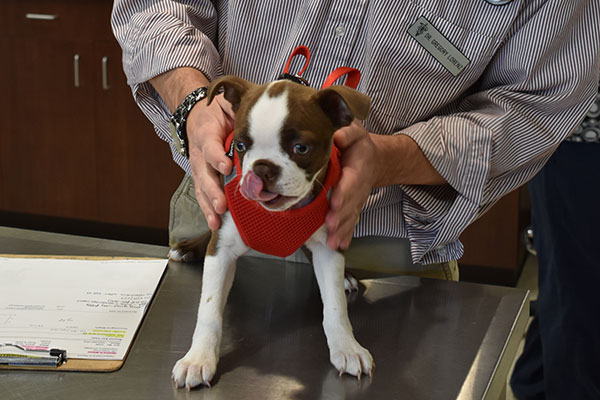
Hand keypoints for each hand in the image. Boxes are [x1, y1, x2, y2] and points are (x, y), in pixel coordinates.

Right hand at [187, 93, 234, 230]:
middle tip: (221, 204)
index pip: (210, 146)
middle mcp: (199, 153)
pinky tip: (214, 223)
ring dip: (209, 204)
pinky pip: (202, 194)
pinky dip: (207, 209)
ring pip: (201, 187)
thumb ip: (237, 106)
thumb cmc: (218, 113)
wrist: (196, 115)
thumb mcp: (226, 104)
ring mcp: (198, 167)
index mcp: (206, 133)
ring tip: (216, 219)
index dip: (217, 157)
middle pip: (204, 173)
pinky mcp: (200, 177)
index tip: (227, 166)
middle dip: (213, 190)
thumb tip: (257, 107)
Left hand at [325, 120, 377, 250]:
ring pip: (350, 216)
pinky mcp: (353, 207)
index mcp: (357, 168)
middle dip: (341, 216)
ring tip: (333, 242)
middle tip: (330, 227)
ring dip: (342, 230)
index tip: (335, 203)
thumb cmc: (359, 145)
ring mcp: (357, 199)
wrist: (375, 160)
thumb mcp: (354, 132)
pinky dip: (346, 234)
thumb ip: (346, 133)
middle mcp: (358, 187)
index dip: (343, 193)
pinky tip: (340, 245)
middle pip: (350, 203)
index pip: (350, 182)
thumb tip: (335, 136)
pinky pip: (351, 222)